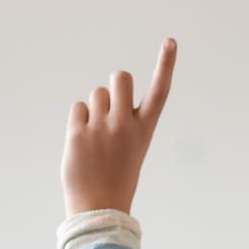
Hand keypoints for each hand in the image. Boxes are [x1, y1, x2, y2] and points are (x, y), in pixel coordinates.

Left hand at [62, 37, 175, 216]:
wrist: (98, 207)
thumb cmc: (116, 176)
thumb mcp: (131, 146)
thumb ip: (124, 119)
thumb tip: (104, 96)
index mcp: (144, 129)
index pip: (160, 90)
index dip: (166, 64)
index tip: (170, 41)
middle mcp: (125, 124)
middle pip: (120, 77)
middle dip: (115, 84)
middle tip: (111, 106)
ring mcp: (101, 128)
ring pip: (97, 93)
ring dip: (95, 108)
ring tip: (97, 136)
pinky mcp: (78, 133)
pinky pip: (78, 107)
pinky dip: (79, 120)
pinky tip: (83, 141)